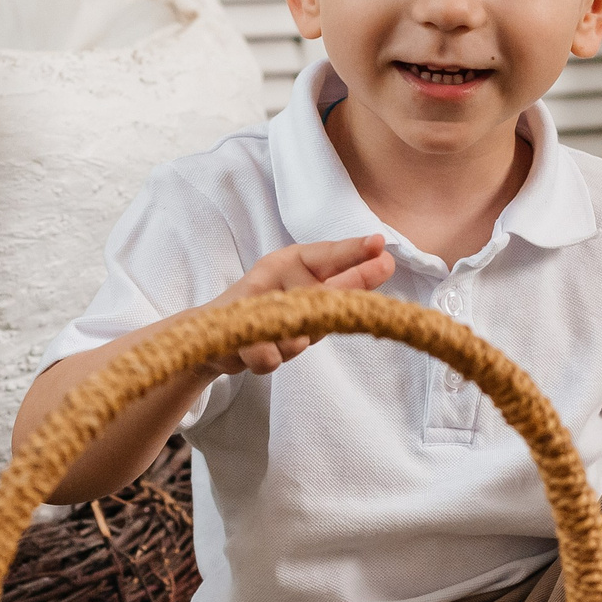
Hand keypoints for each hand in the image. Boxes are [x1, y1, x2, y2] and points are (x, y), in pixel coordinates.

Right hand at [198, 235, 393, 375]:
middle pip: (318, 295)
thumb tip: (385, 263)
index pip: (328, 256)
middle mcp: (274, 274)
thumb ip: (345, 283)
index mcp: (293, 262)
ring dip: (292, 345)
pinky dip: (269, 358)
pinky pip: (269, 356)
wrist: (216, 335)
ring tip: (274, 337)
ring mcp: (252, 299)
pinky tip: (257, 349)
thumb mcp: (312, 299)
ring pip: (296, 337)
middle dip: (340, 298)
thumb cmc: (273, 313)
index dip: (353, 251)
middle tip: (365, 279)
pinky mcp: (235, 327)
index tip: (378, 244)